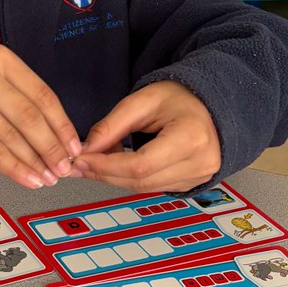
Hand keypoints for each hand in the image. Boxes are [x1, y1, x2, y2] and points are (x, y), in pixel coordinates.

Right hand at [0, 45, 81, 189]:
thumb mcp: (2, 76)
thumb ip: (28, 99)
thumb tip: (62, 138)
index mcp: (2, 60)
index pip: (42, 96)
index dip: (61, 124)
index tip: (74, 146)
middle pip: (27, 117)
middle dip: (50, 147)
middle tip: (64, 167)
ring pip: (9, 137)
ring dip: (33, 162)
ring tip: (48, 178)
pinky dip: (12, 168)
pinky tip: (28, 179)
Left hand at [74, 81, 219, 192]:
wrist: (208, 105)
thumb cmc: (180, 98)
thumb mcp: (143, 101)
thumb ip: (112, 126)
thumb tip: (86, 150)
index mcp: (191, 138)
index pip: (140, 165)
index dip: (106, 166)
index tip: (82, 160)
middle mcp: (198, 163)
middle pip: (140, 181)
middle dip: (104, 174)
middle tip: (79, 164)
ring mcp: (197, 177)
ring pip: (143, 188)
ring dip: (114, 178)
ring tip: (96, 161)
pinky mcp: (190, 184)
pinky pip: (152, 187)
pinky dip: (130, 179)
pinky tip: (117, 165)